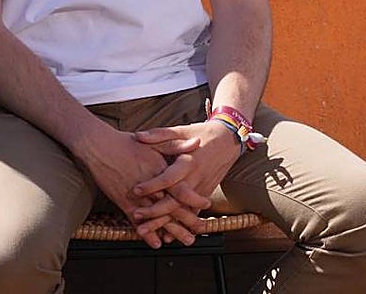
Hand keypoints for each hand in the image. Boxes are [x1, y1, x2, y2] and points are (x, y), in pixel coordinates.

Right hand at [73, 125, 200, 247]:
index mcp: (160, 171)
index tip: (206, 203)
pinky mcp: (124, 202)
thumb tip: (197, 142)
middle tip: (200, 230)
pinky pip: (137, 222)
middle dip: (187, 220)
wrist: (100, 147)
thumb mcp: (156, 141)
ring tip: (185, 239)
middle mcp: (150, 187)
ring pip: (158, 218)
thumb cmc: (128, 143)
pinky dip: (148, 233)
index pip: (181, 189)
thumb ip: (177, 146)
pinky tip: (157, 243)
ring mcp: (136, 197)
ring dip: (172, 230)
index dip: (194, 198)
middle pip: (172, 207)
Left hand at [130, 121, 240, 237]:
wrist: (230, 139)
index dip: (152, 185)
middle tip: (136, 215)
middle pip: (175, 200)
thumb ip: (159, 135)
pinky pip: (192, 212)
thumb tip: (138, 136)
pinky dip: (179, 225)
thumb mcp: (182, 130)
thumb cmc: (203, 134)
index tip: (135, 190)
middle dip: (155, 210)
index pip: (169, 177)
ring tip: (145, 230)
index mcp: (189, 162)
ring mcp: (202, 188)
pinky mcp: (205, 193)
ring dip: (164, 223)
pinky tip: (166, 235)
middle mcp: (196, 178)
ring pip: (182, 210)